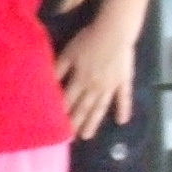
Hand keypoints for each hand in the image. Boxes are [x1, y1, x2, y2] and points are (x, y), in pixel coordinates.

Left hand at [56, 16, 136, 141]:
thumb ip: (58, 69)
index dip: (62, 114)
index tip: (55, 128)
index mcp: (80, 79)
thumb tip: (47, 84)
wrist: (115, 33)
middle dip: (76, 123)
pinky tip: (122, 121)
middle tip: (70, 139)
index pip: (68, 101)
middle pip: (83, 108)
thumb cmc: (88, 40)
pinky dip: (123, 110)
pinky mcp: (124, 81)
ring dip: (94, 122)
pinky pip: (124, 98)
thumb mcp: (68, 53)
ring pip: (100, 108)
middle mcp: (95, 87)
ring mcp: (111, 86)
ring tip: (88, 136)